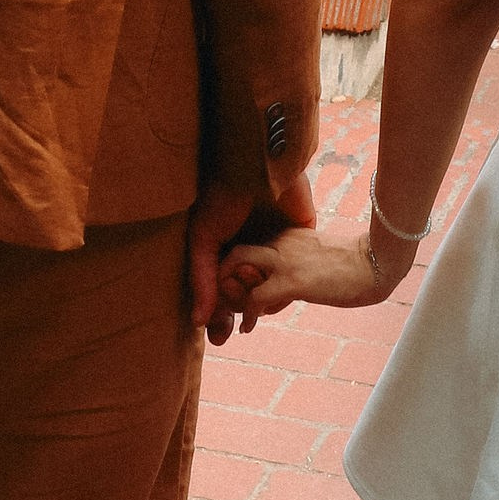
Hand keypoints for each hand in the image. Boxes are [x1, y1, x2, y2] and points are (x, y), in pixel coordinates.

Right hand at [189, 169, 314, 340]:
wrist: (257, 163)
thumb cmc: (222, 195)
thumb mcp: (203, 238)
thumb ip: (203, 279)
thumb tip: (199, 321)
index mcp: (225, 247)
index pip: (221, 291)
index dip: (218, 315)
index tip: (219, 336)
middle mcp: (249, 248)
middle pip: (244, 296)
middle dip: (237, 314)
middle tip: (231, 324)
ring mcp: (274, 246)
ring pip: (269, 292)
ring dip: (261, 306)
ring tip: (251, 303)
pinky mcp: (299, 239)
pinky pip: (293, 279)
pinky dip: (284, 294)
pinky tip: (274, 300)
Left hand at [220, 214, 412, 324]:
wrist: (375, 265)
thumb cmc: (352, 266)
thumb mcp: (316, 260)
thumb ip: (295, 265)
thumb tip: (282, 289)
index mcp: (286, 233)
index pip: (248, 244)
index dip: (238, 268)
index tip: (241, 290)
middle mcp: (280, 239)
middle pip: (235, 249)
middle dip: (224, 273)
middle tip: (226, 301)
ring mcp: (284, 257)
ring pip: (236, 265)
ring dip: (229, 291)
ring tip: (233, 314)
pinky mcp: (292, 279)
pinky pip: (255, 297)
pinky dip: (246, 314)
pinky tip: (247, 328)